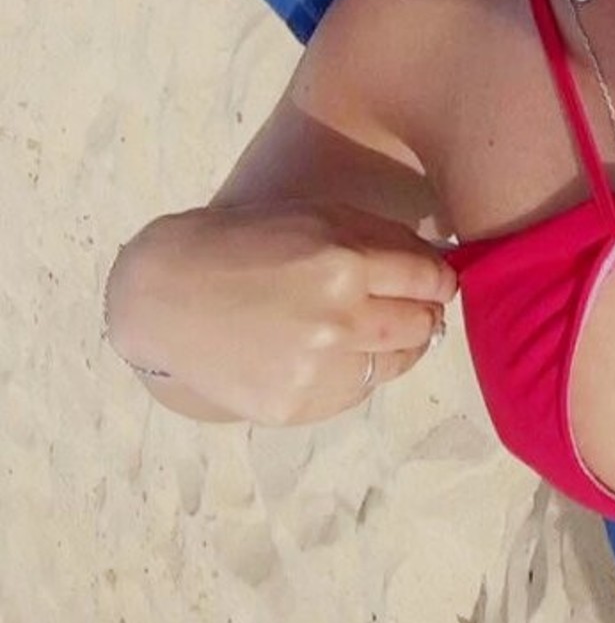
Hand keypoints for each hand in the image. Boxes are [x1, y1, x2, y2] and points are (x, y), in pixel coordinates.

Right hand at [105, 198, 456, 425]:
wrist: (167, 294)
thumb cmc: (246, 241)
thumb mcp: (317, 216)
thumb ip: (380, 238)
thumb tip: (436, 265)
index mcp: (345, 261)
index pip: (429, 279)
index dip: (440, 280)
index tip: (437, 281)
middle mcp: (338, 321)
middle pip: (422, 326)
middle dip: (426, 314)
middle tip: (416, 307)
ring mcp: (316, 369)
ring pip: (395, 365)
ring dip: (397, 346)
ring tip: (373, 330)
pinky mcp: (295, 406)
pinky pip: (354, 392)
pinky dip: (354, 372)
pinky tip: (331, 352)